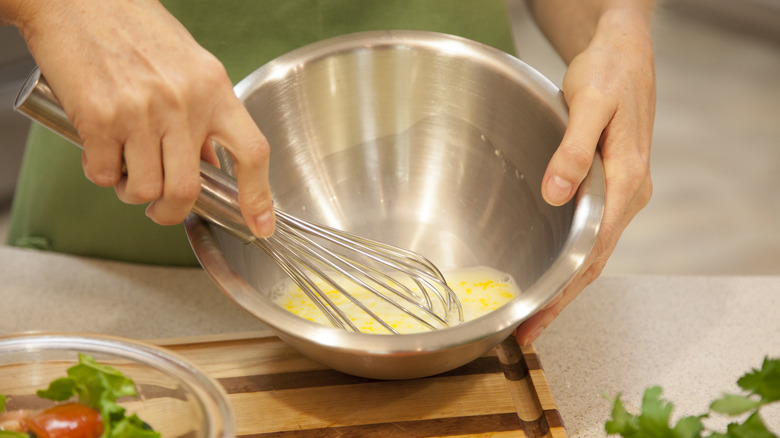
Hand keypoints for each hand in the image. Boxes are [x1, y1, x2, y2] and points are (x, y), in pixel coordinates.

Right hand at [6, 0, 274, 236]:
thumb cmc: (134, 27)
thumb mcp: (190, 65)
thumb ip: (206, 113)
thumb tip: (210, 161)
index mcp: (214, 88)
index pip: (252, 152)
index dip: (259, 196)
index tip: (261, 225)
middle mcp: (183, 102)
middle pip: (188, 190)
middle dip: (172, 212)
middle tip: (161, 208)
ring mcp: (141, 111)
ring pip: (144, 190)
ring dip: (132, 193)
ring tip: (126, 169)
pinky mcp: (99, 117)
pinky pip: (103, 174)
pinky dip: (101, 174)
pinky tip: (100, 152)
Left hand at [515, 8, 655, 345]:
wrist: (623, 56)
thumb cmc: (608, 75)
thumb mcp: (590, 104)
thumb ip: (572, 149)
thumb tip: (556, 194)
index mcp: (627, 181)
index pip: (593, 251)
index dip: (563, 289)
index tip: (537, 316)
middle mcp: (627, 196)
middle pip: (592, 262)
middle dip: (559, 300)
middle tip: (526, 332)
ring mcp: (619, 195)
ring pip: (589, 252)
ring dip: (562, 285)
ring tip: (532, 314)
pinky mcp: (606, 188)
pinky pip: (587, 234)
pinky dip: (567, 259)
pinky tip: (549, 271)